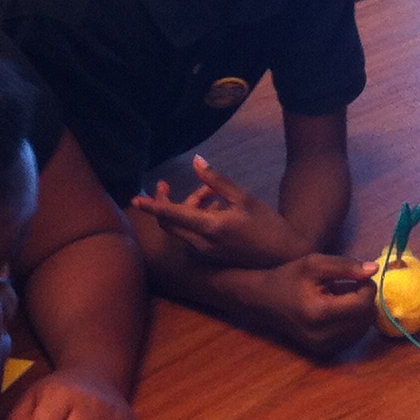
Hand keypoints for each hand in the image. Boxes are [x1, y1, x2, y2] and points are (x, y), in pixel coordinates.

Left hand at [129, 158, 308, 267]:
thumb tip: (196, 162)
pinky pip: (193, 235)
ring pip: (182, 228)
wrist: (283, 256)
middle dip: (166, 203)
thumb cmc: (267, 224)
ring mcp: (205, 252)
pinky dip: (196, 218)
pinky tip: (216, 207)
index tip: (136, 199)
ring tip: (211, 193)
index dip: (153, 205)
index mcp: (210, 227)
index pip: (172, 215)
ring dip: (187, 208)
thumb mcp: (244, 198)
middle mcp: (202, 243)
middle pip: (170, 224)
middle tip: (167, 185)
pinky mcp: (210, 256)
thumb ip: (217, 181)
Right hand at [233, 252, 381, 357]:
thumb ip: (346, 266)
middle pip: (367, 319)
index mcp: (320, 312)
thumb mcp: (315, 264)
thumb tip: (374, 270)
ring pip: (363, 330)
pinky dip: (353, 323)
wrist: (263, 302)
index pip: (364, 303)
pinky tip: (339, 311)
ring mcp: (324, 347)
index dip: (368, 287)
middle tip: (353, 286)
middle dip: (366, 300)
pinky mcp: (324, 352)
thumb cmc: (289, 278)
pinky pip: (353, 337)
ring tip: (343, 298)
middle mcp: (324, 335)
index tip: (358, 277)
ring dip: (361, 312)